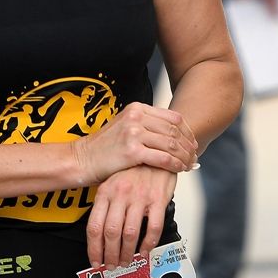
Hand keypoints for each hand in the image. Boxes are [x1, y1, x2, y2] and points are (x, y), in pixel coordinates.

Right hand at [71, 102, 196, 184]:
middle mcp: (136, 117)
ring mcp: (134, 133)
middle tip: (195, 156)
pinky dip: (175, 164)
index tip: (192, 142)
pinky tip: (179, 169)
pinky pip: (162, 158)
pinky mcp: (132, 151)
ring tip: (189, 164)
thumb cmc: (104, 147)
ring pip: (171, 144)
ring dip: (184, 156)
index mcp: (137, 108)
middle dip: (189, 145)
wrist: (81, 159)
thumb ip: (145, 125)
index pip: (173, 117)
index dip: (187, 131)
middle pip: (174, 131)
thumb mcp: (124, 126)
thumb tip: (171, 133)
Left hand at [85, 165, 177, 268]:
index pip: (94, 226)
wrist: (157, 152)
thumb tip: (99, 235)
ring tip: (127, 261)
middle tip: (112, 266)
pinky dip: (148, 244)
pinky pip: (153, 228)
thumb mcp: (112, 182)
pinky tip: (145, 251)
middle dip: (110, 255)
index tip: (95, 261)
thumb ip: (106, 205)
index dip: (93, 249)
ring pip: (130, 233)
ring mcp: (140, 197)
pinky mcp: (158, 199)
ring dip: (127, 253)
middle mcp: (121, 194)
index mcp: (105, 191)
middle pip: (111, 233)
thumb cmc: (134, 170)